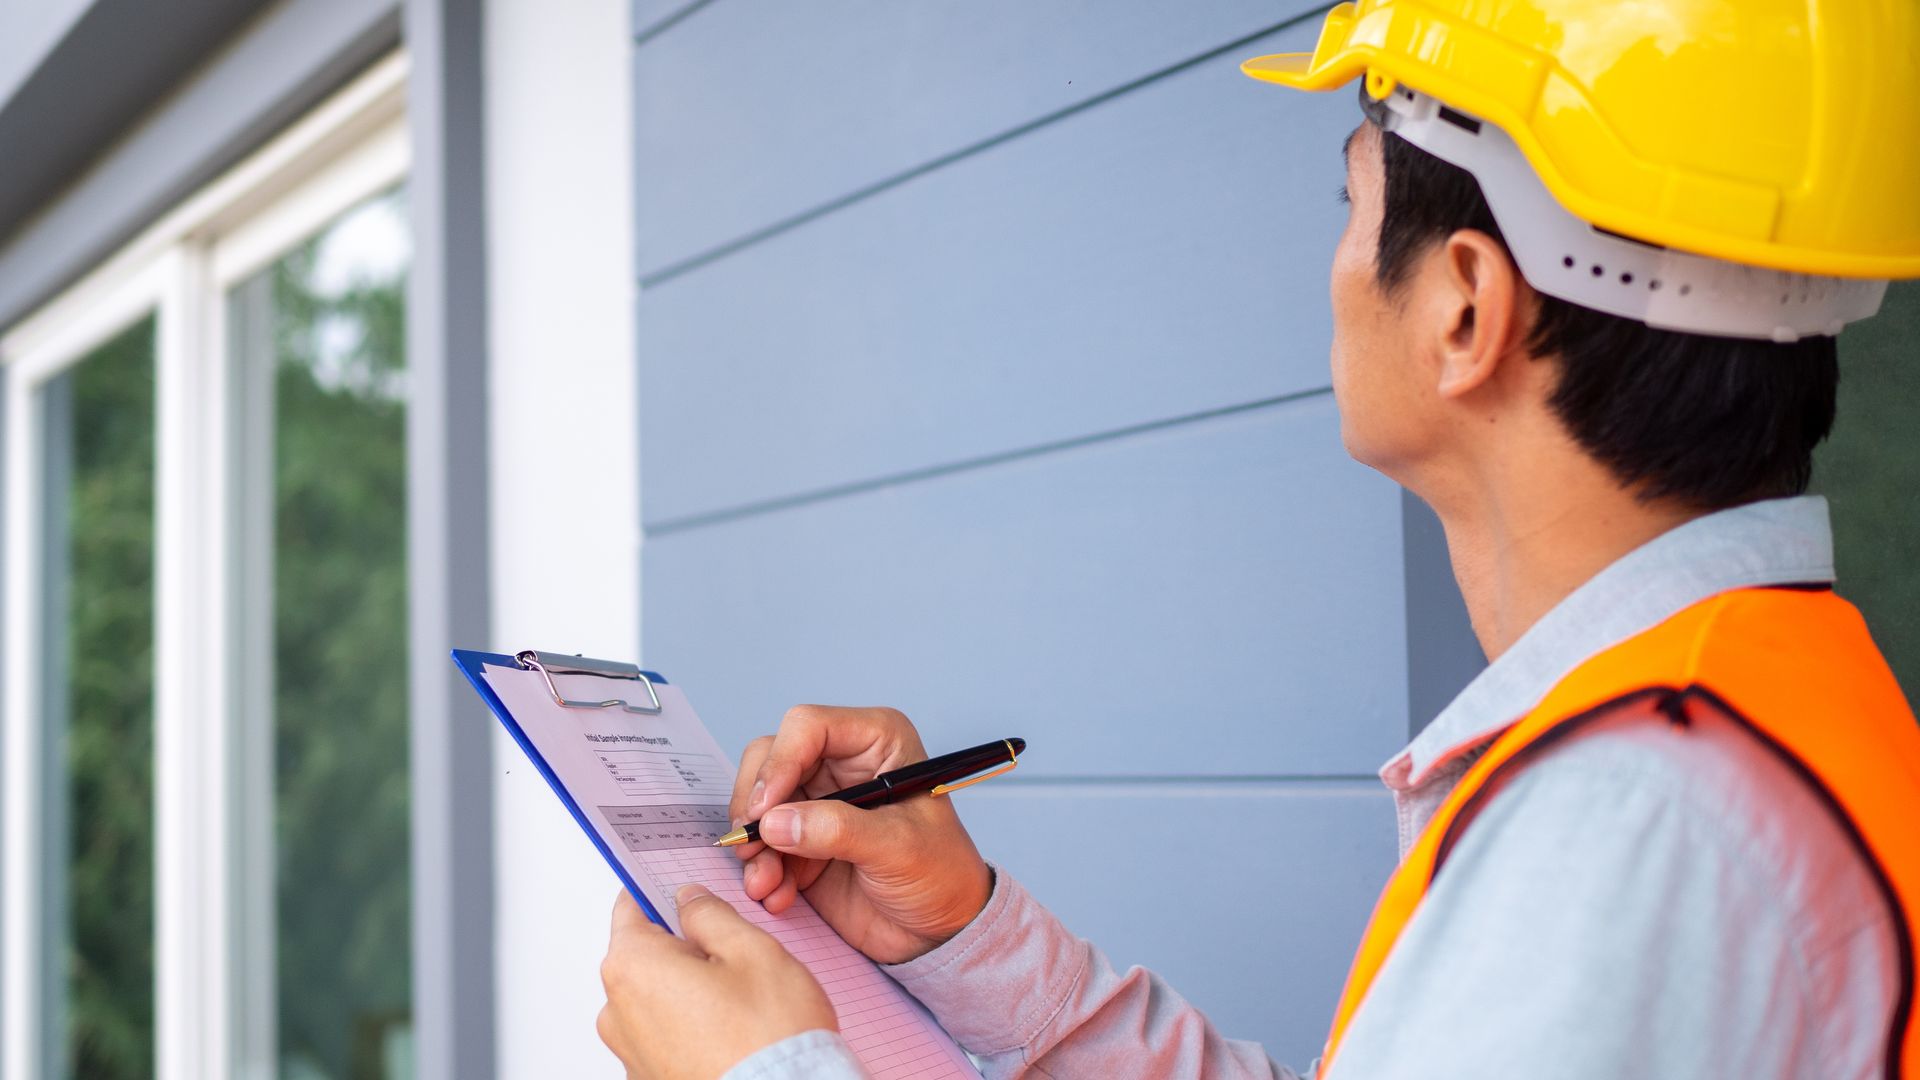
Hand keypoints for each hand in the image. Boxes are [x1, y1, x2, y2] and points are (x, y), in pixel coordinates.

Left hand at [597, 885, 835, 1079]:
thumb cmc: (767, 1037)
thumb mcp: (751, 949)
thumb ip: (711, 914)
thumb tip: (690, 900)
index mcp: (633, 966)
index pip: (630, 906)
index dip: (660, 893)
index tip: (681, 893)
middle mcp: (618, 1012)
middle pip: (645, 956)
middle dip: (684, 949)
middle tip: (733, 957)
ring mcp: (631, 1053)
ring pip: (657, 998)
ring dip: (688, 991)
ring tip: (739, 1003)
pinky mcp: (649, 1079)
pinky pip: (664, 1037)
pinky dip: (690, 1029)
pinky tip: (731, 1033)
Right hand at [728, 705, 992, 963]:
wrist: (939, 931)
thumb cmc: (941, 874)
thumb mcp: (899, 848)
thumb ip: (838, 831)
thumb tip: (775, 822)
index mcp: (877, 741)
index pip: (808, 727)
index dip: (779, 763)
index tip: (764, 810)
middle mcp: (842, 762)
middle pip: (770, 758)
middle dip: (755, 806)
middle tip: (752, 845)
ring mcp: (818, 800)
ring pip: (757, 802)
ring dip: (754, 845)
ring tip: (766, 884)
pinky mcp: (802, 839)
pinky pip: (761, 842)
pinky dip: (761, 869)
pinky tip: (778, 895)